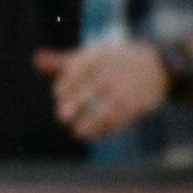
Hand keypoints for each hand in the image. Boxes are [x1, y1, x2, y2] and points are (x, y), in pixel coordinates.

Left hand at [35, 41, 169, 139]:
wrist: (156, 65)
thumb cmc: (113, 62)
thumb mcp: (90, 57)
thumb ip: (63, 62)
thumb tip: (35, 59)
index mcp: (99, 56)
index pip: (80, 67)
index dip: (67, 81)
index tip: (58, 94)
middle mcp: (114, 71)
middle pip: (93, 87)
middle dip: (76, 103)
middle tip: (62, 116)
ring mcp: (128, 88)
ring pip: (110, 107)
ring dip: (93, 122)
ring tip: (77, 132)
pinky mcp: (139, 103)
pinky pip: (123, 118)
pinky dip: (107, 129)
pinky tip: (94, 135)